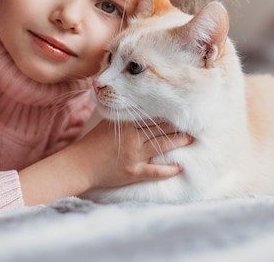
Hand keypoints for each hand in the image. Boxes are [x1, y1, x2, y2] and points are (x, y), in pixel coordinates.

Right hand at [17, 119, 191, 205]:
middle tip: (193, 123)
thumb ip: (123, 114)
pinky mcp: (133, 172)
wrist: (80, 165)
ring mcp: (134, 156)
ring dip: (178, 143)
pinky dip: (167, 170)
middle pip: (160, 130)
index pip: (151, 116)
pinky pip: (154, 171)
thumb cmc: (93, 143)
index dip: (167, 113)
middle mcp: (132, 138)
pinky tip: (179, 167)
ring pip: (161, 147)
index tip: (180, 108)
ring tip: (190, 139)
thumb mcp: (107, 123)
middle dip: (178, 127)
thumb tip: (135, 101)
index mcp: (126, 124)